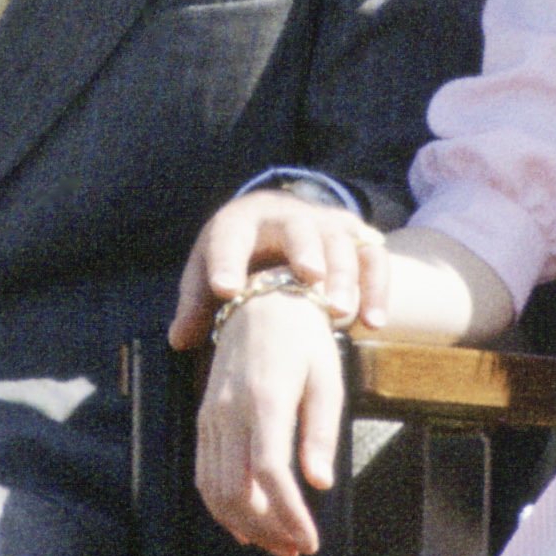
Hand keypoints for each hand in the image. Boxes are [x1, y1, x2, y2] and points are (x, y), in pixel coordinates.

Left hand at [170, 191, 385, 351]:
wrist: (281, 222)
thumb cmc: (238, 255)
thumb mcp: (209, 271)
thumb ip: (196, 305)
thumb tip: (178, 339)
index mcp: (243, 222)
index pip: (231, 235)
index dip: (227, 260)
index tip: (226, 289)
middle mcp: (289, 216)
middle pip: (299, 228)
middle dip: (306, 252)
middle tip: (310, 279)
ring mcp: (328, 226)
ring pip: (341, 243)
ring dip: (345, 276)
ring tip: (341, 312)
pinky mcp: (358, 241)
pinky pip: (374, 260)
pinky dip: (377, 289)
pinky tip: (372, 323)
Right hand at [195, 287, 345, 555]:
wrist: (260, 303)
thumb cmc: (303, 340)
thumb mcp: (327, 379)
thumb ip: (320, 432)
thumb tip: (320, 483)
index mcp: (265, 399)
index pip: (271, 472)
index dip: (289, 514)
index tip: (310, 541)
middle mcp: (229, 411)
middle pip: (238, 490)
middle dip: (268, 530)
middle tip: (297, 549)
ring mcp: (211, 417)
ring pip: (215, 489)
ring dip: (245, 526)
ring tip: (278, 544)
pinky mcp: (204, 420)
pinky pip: (204, 474)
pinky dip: (221, 507)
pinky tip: (246, 525)